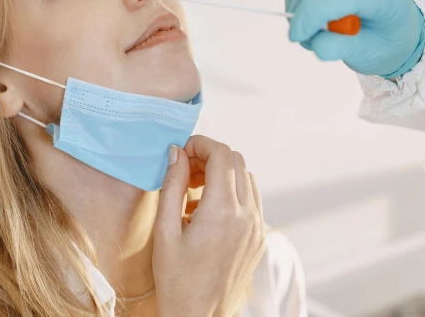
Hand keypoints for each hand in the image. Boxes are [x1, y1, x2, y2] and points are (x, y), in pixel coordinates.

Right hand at [153, 136, 265, 316]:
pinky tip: (208, 209)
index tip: (182, 152)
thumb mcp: (164, 231)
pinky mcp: (259, 238)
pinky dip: (232, 192)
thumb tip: (177, 153)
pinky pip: (251, 199)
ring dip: (222, 173)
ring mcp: (257, 228)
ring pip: (247, 177)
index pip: (222, 155)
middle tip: (185, 169)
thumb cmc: (176, 280)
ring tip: (194, 189)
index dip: (200, 144)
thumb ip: (172, 186)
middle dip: (210, 156)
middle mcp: (247, 216)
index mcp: (222, 213)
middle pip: (237, 161)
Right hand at [284, 0, 424, 76]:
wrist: (400, 26)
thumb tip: (313, 40)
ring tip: (302, 22)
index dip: (312, 13)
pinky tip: (306, 6)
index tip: (296, 37)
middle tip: (299, 35)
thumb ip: (340, 49)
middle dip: (299, 9)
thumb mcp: (368, 55)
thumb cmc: (385, 43)